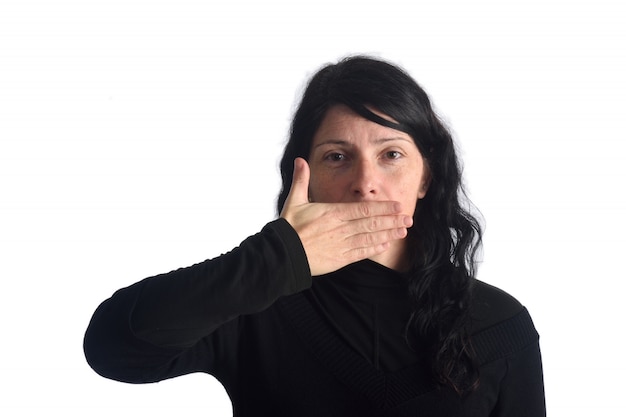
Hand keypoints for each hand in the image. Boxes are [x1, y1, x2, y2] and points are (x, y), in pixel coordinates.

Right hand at [280, 158, 412, 275]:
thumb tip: (300, 159)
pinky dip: (375, 248)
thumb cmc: (288, 228)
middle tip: (408, 218)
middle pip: (371, 223)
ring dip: (388, 233)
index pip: (363, 209)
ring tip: (403, 230)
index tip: (397, 206)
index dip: (382, 208)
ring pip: (370, 238)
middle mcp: (340, 228)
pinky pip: (361, 253)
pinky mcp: (339, 259)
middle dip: (391, 220)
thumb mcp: (294, 201)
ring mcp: (341, 245)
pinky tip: (386, 244)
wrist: (281, 255)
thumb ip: (301, 180)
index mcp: (332, 213)